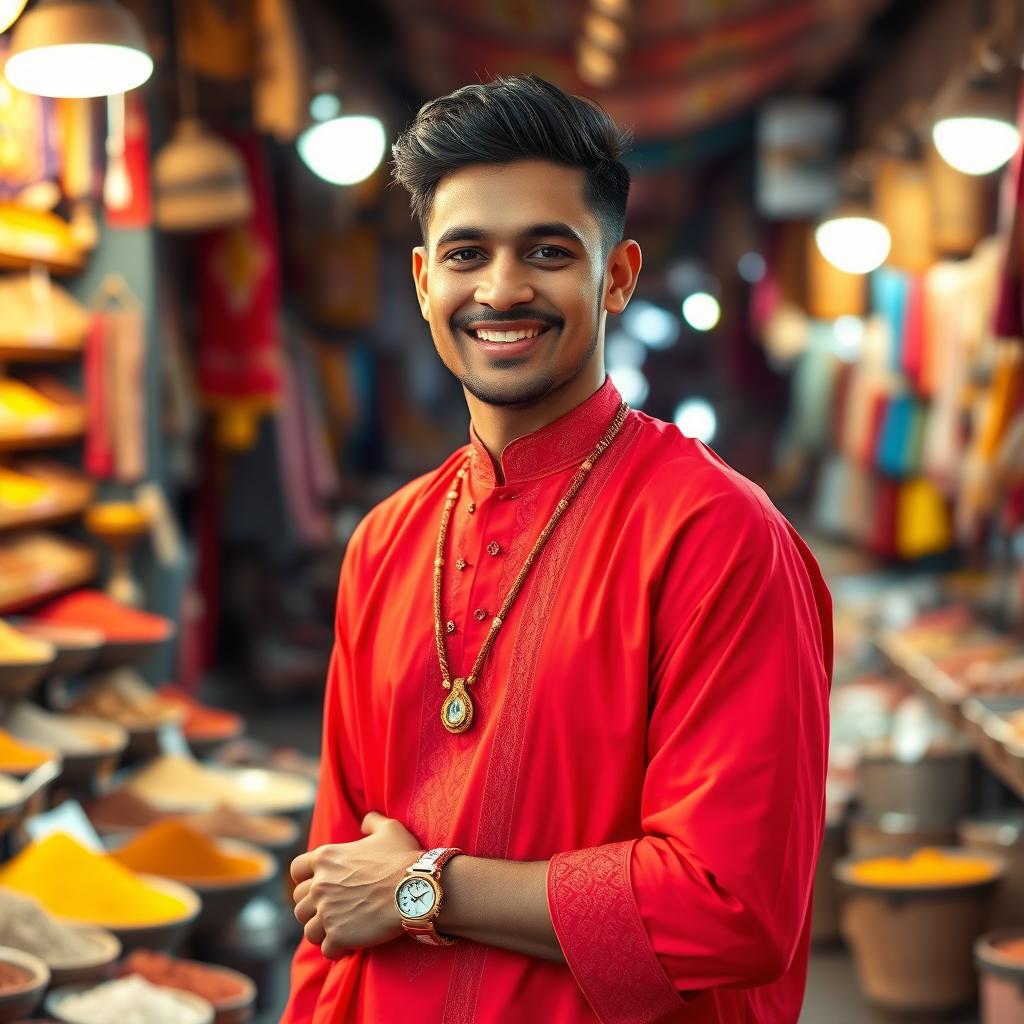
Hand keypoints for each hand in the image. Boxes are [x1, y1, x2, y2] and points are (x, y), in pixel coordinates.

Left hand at [291, 812, 421, 958]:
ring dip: (322, 932)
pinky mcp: (337, 936)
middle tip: (332, 911)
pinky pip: (326, 950)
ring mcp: (327, 912)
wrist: (415, 889)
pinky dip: (336, 950)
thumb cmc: (403, 858)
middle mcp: (320, 885)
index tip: (317, 885)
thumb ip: (373, 822)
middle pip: (299, 903)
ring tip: (339, 931)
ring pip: (309, 930)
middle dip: (313, 908)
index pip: (297, 870)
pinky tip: (349, 947)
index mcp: (326, 858)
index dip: (305, 879)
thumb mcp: (389, 829)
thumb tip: (366, 820)